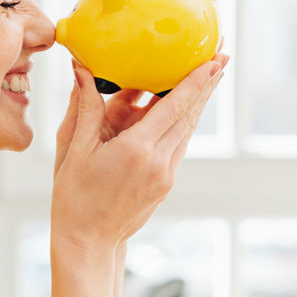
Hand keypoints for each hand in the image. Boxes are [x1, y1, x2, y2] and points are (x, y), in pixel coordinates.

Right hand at [51, 52, 228, 260]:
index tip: (214, 60)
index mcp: (136, 150)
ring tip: (210, 76)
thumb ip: (85, 107)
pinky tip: (185, 110)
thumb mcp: (75, 150)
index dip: (196, 81)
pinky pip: (178, 145)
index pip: (174, 107)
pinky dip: (184, 123)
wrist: (87, 241)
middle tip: (222, 56)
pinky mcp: (165, 184)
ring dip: (199, 102)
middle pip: (190, 115)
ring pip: (188, 130)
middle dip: (207, 84)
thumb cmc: (74, 196)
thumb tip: (82, 70)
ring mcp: (166, 175)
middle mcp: (158, 162)